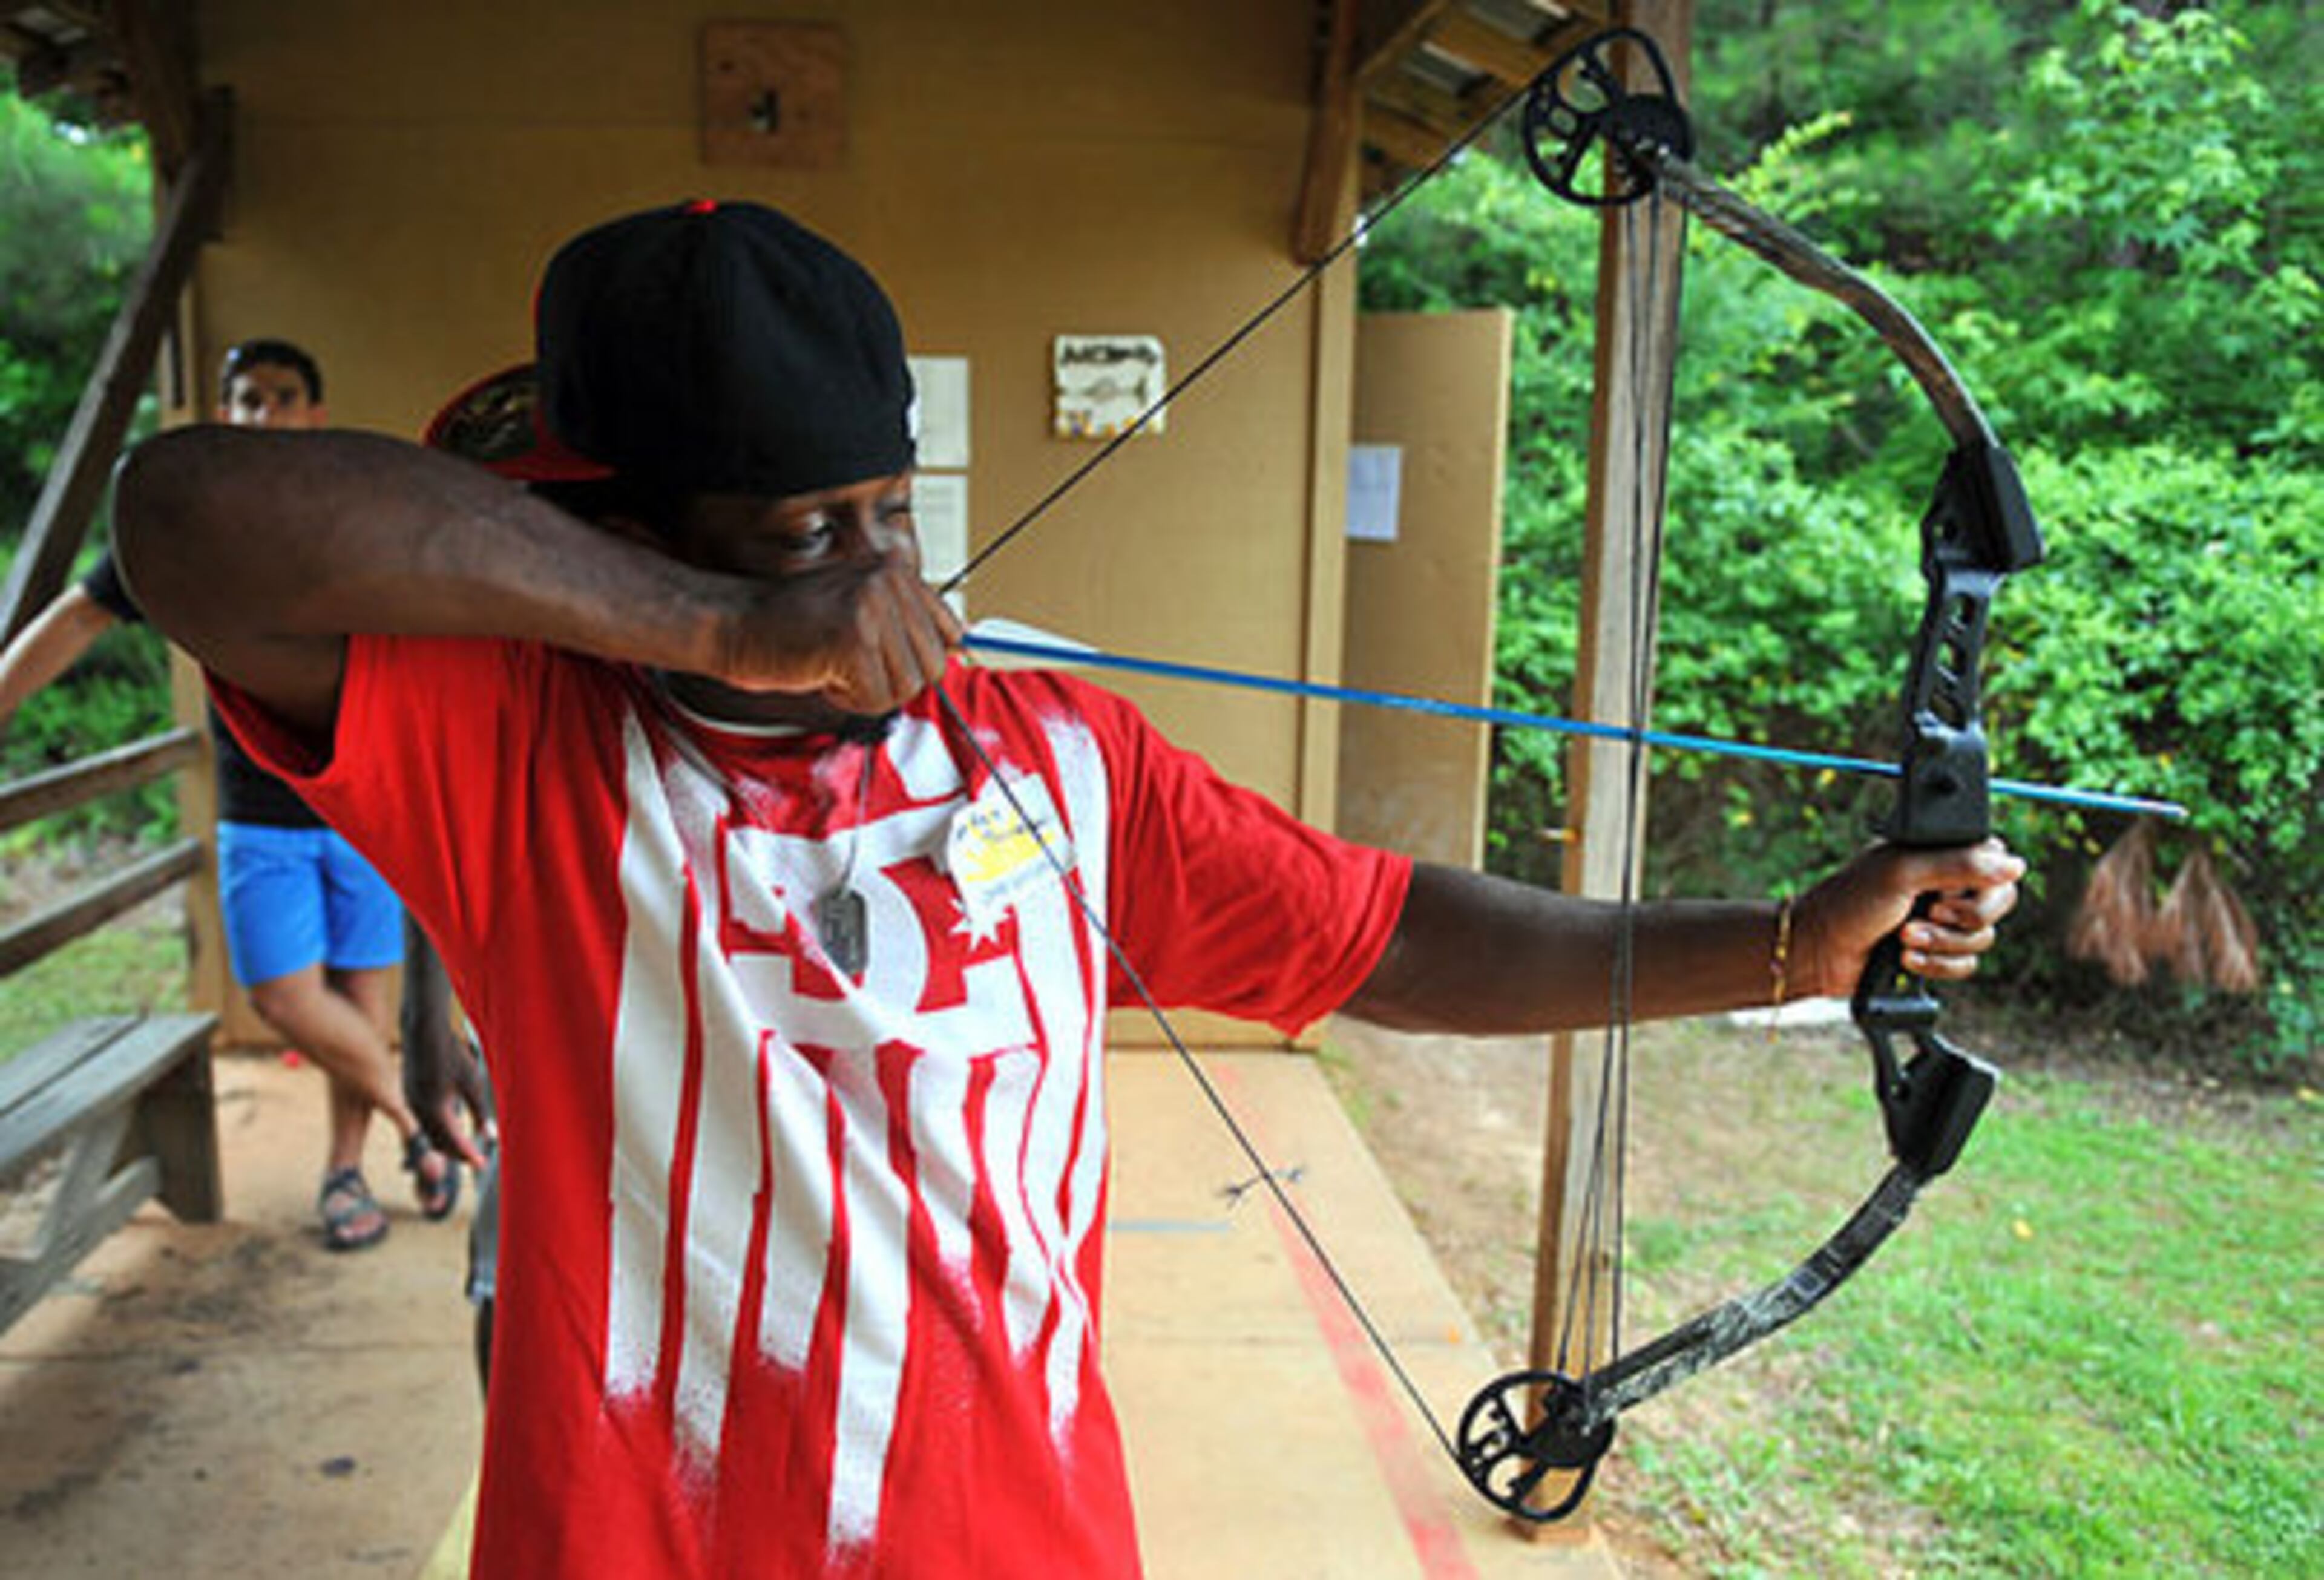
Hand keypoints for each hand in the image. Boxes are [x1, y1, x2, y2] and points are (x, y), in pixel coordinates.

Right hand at [403, 1013, 492, 1169]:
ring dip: (447, 1143)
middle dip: (458, 1153)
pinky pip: (423, 1121)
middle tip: (476, 1159)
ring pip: (428, 1134)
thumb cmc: (452, 1055)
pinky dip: (437, 1129)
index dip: (469, 1154)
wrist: (424, 1033)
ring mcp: (411, 1104)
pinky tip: (452, 1126)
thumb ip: (480, 1111)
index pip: (454, 1141)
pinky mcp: (409, 1097)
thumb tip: (492, 1135)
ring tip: (466, 1146)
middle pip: (439, 1143)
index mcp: (435, 1108)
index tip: (482, 1165)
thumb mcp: (472, 1083)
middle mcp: (419, 1111)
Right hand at [720, 556, 961, 713]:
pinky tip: (822, 675)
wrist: (733, 622)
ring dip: (869, 692)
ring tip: (835, 667)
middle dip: (894, 680)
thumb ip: (902, 621)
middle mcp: (889, 582)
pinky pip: (877, 700)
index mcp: (895, 571)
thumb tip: (961, 645)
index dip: (922, 659)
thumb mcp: (856, 607)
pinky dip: (848, 700)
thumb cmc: (789, 621)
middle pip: (934, 665)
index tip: (894, 663)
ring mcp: (873, 608)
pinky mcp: (854, 640)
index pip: (951, 631)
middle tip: (854, 669)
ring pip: (908, 687)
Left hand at [1792, 837, 2026, 996]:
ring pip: (1983, 938)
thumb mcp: (1902, 872)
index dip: (1982, 881)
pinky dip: (1936, 965)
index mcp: (1941, 854)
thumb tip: (2015, 865)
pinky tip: (1905, 959)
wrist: (1820, 952)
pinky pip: (1966, 966)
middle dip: (1962, 918)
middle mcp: (1947, 886)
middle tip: (1926, 912)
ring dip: (1942, 943)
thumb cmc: (1850, 903)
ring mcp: (1943, 921)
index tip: (1945, 890)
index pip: (1997, 861)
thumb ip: (1959, 863)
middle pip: (1999, 904)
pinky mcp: (1936, 952)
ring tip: (1903, 937)